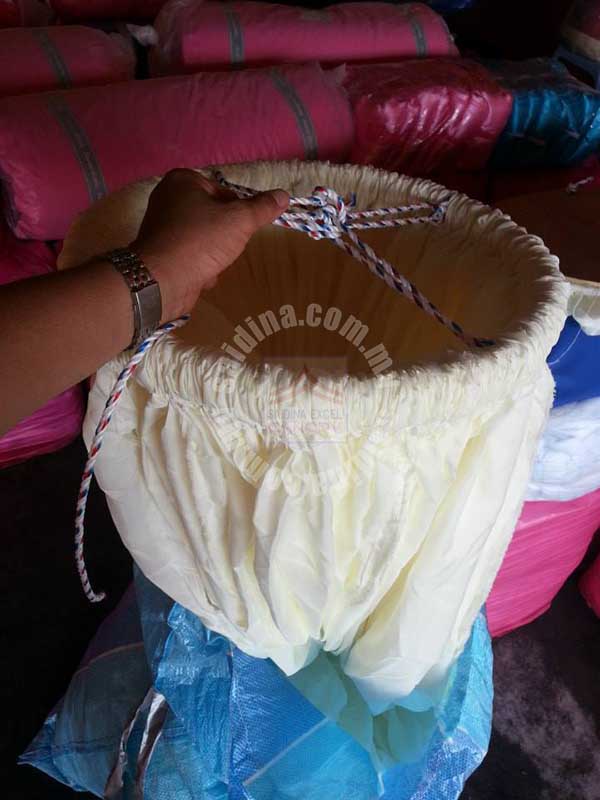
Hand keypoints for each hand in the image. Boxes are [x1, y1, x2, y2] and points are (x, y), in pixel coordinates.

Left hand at [131, 169, 288, 321]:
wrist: (162, 280)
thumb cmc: (201, 241)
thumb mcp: (239, 220)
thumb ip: (262, 207)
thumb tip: (283, 195)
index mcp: (182, 180)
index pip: (224, 191)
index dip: (238, 211)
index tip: (242, 227)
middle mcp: (167, 198)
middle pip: (214, 215)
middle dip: (226, 235)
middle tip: (228, 246)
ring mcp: (162, 227)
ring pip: (204, 238)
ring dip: (215, 253)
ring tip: (214, 262)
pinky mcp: (161, 252)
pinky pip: (191, 255)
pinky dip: (200, 266)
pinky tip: (201, 275)